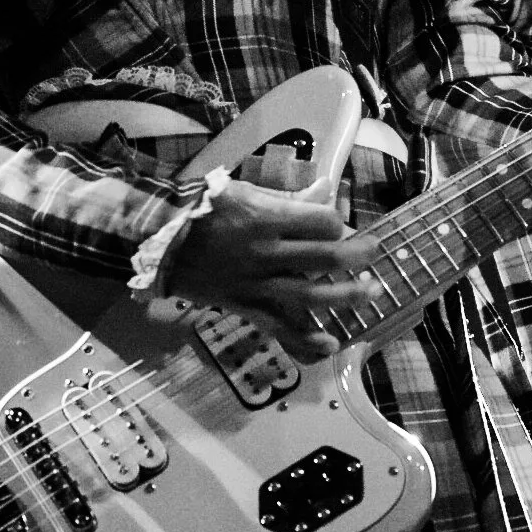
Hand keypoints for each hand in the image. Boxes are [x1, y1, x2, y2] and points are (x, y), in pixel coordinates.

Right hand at [163, 178, 378, 359]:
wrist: (157, 240)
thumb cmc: (202, 209)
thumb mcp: (244, 191)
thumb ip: (288, 198)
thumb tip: (327, 188)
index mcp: (266, 218)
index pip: (323, 222)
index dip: (338, 223)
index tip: (338, 226)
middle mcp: (266, 253)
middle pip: (327, 258)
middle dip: (359, 256)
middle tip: (374, 254)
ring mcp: (256, 283)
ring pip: (312, 296)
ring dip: (347, 296)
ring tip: (371, 293)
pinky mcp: (244, 306)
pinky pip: (280, 327)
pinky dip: (306, 339)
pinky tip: (329, 343)